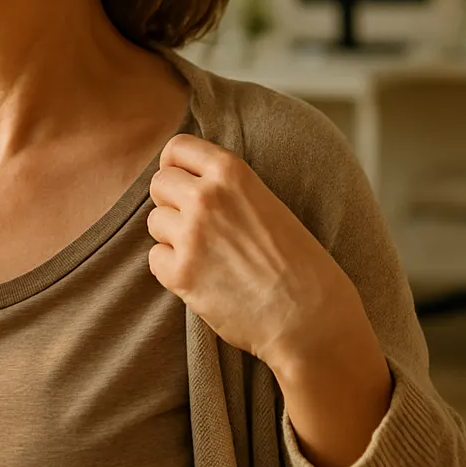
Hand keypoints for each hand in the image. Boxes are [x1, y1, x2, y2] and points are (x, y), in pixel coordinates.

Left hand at [147, 134, 391, 466]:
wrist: (311, 319)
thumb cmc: (301, 265)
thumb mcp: (269, 204)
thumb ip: (229, 189)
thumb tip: (189, 182)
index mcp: (232, 173)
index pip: (177, 147)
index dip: (175, 165)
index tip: (181, 181)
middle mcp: (206, 197)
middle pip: (159, 183)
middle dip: (171, 202)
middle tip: (197, 226)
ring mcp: (191, 235)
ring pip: (154, 222)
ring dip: (172, 237)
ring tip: (207, 255)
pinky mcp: (180, 274)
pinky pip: (155, 259)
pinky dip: (172, 270)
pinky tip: (202, 279)